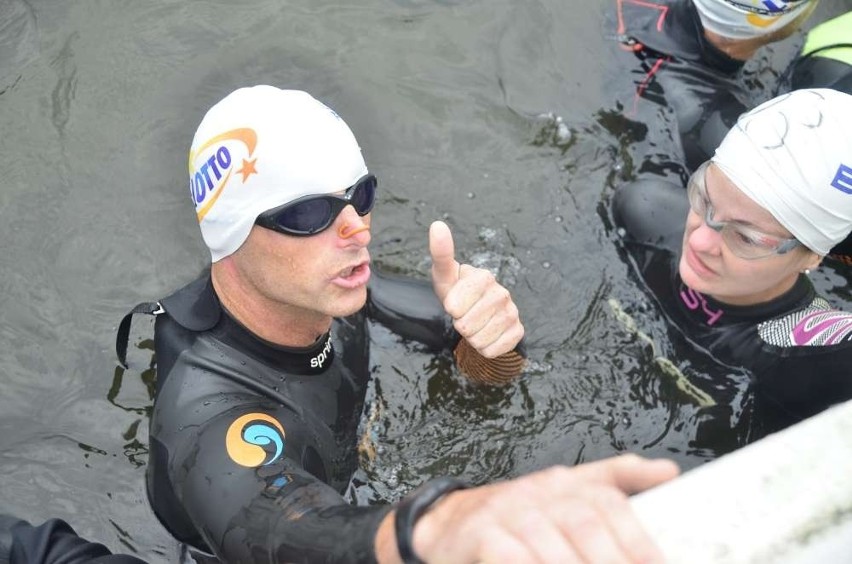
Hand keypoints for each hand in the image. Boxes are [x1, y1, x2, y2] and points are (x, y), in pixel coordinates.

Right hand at [409, 455, 677, 562]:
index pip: (607, 499)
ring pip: (548, 541)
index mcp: (565, 483)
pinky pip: (509, 555)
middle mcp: (538, 492)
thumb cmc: (516, 517)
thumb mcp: (564, 493)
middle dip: (612, 558)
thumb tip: (667, 471)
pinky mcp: (479, 534)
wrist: (445, 524)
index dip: (636, 536)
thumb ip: (612, 482)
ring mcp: (507, 512)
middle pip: (583, 521)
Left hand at [429, 221, 523, 357]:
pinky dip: (484, 349)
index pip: (455, 307)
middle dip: (460, 325)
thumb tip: (437, 224)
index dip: (451, 309)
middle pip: (466, 326)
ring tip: (474, 324)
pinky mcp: (518, 331)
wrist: (476, 314)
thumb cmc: (456, 293)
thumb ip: (441, 253)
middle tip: (465, 315)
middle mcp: (502, 293)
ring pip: (478, 340)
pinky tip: (486, 334)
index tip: (455, 302)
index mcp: (484, 277)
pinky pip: (492, 351)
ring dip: (471, 337)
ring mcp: (512, 312)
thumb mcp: (444, 276)